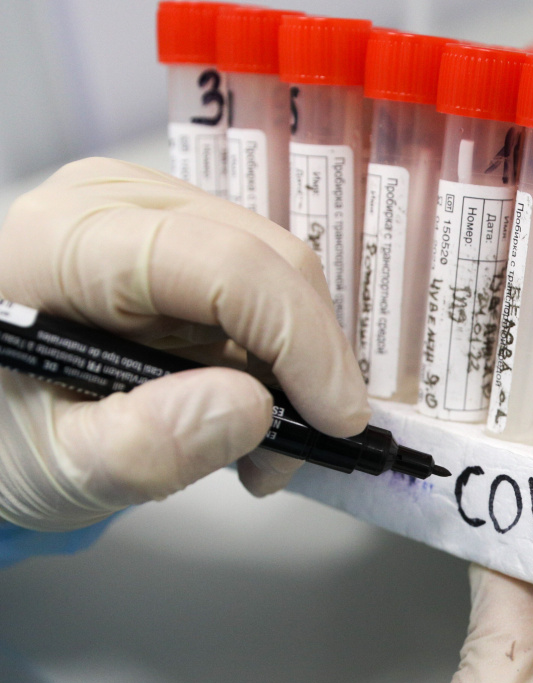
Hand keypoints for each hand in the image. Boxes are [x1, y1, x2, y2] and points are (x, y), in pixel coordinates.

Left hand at [0, 158, 367, 530]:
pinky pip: (264, 291)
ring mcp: (154, 215)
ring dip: (296, 370)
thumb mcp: (56, 467)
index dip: (300, 340)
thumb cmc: (0, 439)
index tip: (337, 421)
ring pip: (279, 276)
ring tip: (261, 453)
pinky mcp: (181, 241)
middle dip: (307, 363)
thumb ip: (142, 445)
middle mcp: (116, 204)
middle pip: (267, 261)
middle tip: (297, 454)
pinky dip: (279, 361)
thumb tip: (251, 407)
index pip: (224, 265)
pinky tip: (249, 416)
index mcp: (65, 242)